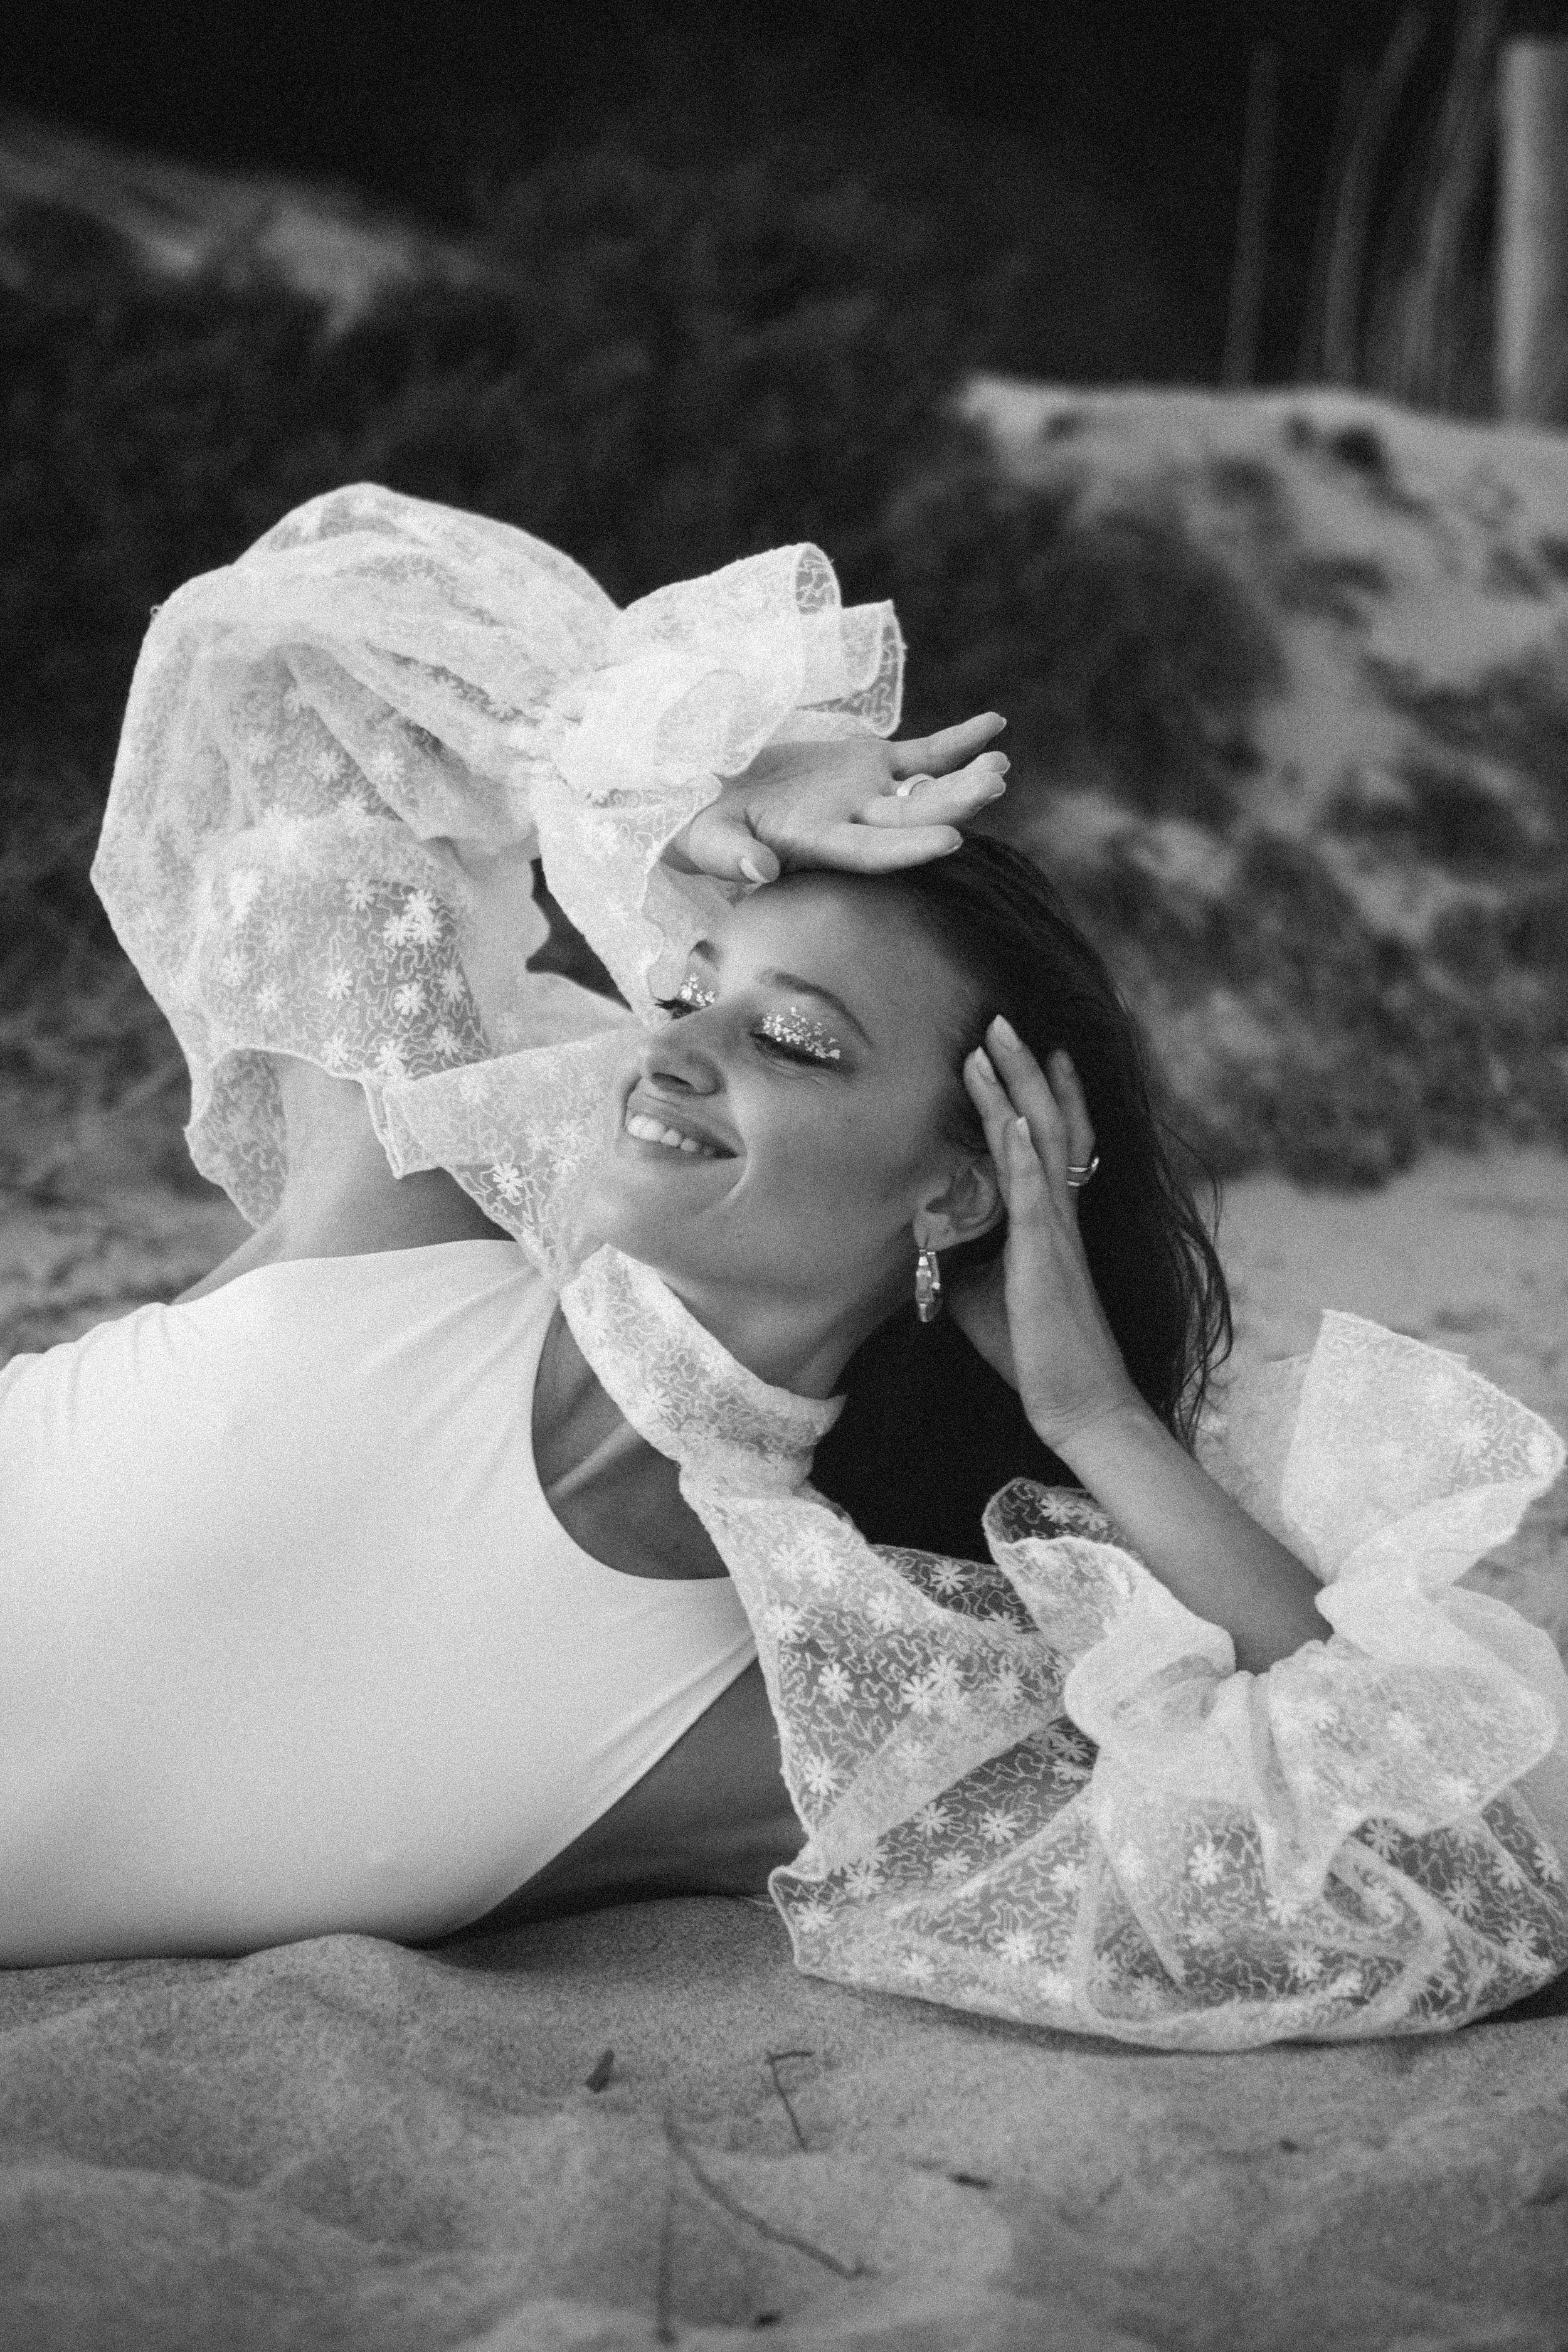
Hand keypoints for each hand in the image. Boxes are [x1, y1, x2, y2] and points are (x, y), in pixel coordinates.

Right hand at [667, 713, 1008, 884]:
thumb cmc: (699, 826)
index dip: (908, 847)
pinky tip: (995, 726)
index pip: (870, 852)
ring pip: (925, 789)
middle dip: (952, 804)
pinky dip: (958, 741)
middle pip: (910, 819)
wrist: (706, 796)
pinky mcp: (871, 764)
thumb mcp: (704, 839)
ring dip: (963, 778)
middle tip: (993, 786)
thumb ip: (729, 855)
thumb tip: (758, 870)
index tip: (950, 840)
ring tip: (1000, 765)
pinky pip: (924, 753)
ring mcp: (866, 793)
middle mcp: (851, 823)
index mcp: (816, 846)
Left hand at [954, 1016, 1143, 1453]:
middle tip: (1002, 1020)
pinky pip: (1038, 1194)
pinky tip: (1018, 1118)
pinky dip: (1027, 1153)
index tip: (1025, 1050)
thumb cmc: (1032, 1352)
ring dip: (1018, 1090)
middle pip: (1049, 1121)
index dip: (1042, 1092)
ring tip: (997, 1043)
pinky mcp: (1046, 1258)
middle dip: (1024, 1069)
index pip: (1051, 1140)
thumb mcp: (982, 1295)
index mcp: (1050, 1220)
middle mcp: (1059, 1214)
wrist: (1076, 1403)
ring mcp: (1055, 1232)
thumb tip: (934, 1242)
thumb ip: (965, 1259)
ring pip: (1042, 1142)